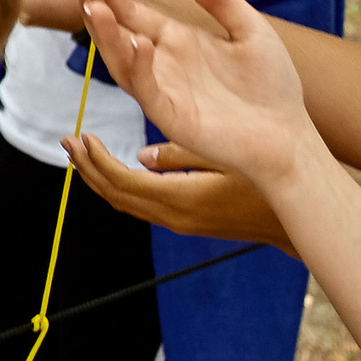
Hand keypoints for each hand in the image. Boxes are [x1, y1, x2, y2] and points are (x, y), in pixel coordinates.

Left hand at [66, 136, 296, 254]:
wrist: (293, 224)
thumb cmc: (268, 185)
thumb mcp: (226, 159)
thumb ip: (182, 156)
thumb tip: (140, 155)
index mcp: (181, 200)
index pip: (123, 182)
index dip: (96, 161)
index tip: (81, 137)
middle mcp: (174, 217)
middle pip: (116, 195)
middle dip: (87, 169)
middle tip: (68, 141)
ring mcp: (179, 223)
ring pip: (126, 202)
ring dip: (101, 177)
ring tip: (82, 153)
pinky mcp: (186, 222)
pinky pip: (142, 204)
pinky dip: (121, 185)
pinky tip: (116, 167)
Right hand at [71, 0, 314, 184]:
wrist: (289, 135)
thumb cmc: (272, 85)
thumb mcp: (249, 29)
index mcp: (176, 41)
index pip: (134, 12)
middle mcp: (162, 64)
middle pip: (118, 34)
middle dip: (97, 10)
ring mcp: (162, 91)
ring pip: (122, 62)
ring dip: (106, 36)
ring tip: (96, 8)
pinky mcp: (170, 117)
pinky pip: (147, 90)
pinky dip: (139, 68)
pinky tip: (139, 43)